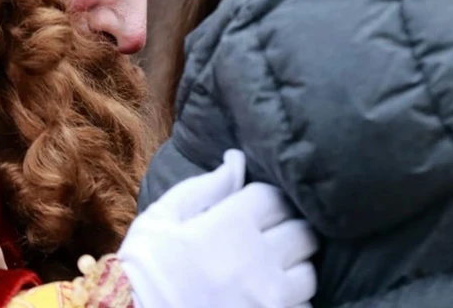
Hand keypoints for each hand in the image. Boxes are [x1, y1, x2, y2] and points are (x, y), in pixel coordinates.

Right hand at [119, 150, 317, 307]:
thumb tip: (237, 159)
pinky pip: (302, 306)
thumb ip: (206, 187)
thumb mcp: (163, 216)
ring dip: (293, 268)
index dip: (266, 201)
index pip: (276, 198)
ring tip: (268, 270)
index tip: (253, 210)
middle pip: (303, 232)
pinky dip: (291, 300)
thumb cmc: (144, 268)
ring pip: (308, 272)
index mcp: (231, 225)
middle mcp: (258, 260)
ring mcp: (270, 298)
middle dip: (288, 230)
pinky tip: (266, 297)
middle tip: (265, 238)